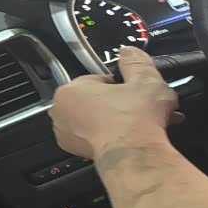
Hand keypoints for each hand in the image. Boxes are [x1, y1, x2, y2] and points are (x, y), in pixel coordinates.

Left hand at [50, 46, 180, 158]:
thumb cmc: (134, 119)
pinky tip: (138, 135)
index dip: (120, 83)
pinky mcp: (82, 155)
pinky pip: (101, 138)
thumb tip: (129, 52)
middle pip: (97, 100)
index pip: (97, 79)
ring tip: (145, 120)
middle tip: (140, 105)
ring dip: (120, 119)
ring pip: (99, 120)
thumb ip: (135, 61)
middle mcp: (63, 115)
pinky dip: (117, 136)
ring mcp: (70, 137)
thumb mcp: (144, 78)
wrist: (137, 155)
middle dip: (120, 102)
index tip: (134, 89)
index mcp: (70, 91)